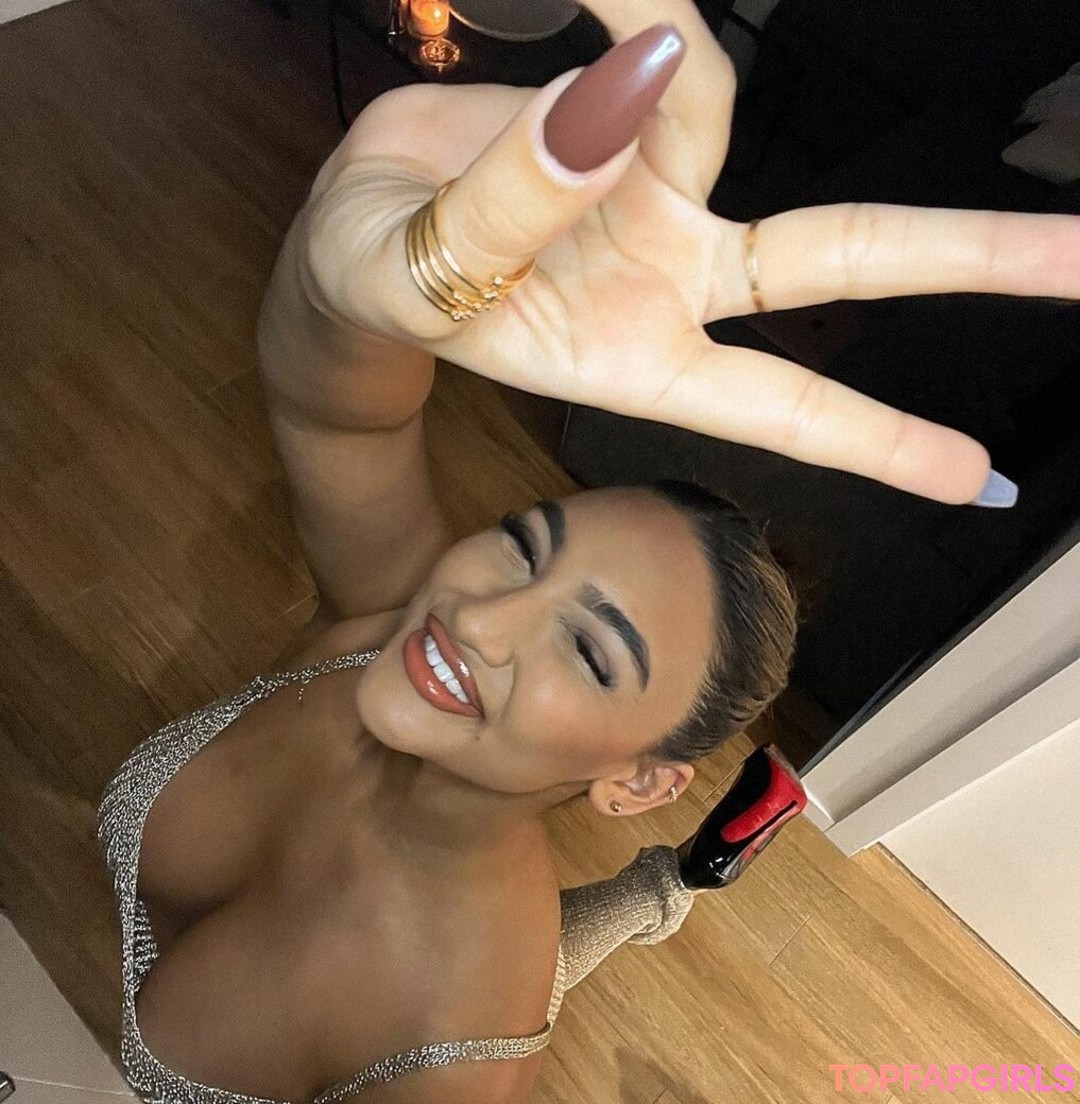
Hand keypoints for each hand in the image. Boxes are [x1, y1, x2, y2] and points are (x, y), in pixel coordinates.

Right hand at [300, 0, 1078, 504]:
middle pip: (839, 262)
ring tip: (584, 8)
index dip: (871, 437)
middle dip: (957, 257)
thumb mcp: (416, 270)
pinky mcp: (630, 132)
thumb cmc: (381, 287)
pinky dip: (629, 14)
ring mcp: (659, 203)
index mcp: (629, 360)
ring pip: (727, 112)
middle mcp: (670, 284)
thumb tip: (626, 95)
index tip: (974, 479)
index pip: (773, 406)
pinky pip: (660, 54)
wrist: (358, 239)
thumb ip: (511, 201)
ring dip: (671, 48)